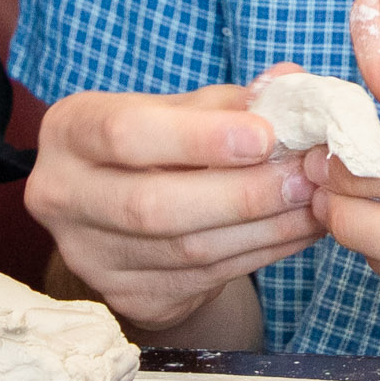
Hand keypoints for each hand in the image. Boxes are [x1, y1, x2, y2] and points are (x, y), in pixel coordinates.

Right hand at [24, 82, 322, 335]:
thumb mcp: (174, 110)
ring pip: (187, 250)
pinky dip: (263, 252)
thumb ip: (228, 101)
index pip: (124, 134)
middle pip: (154, 206)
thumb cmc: (151, 146)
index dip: (197, 137)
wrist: (119, 218)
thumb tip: (291, 84)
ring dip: (265, 227)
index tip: (265, 135)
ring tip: (315, 200)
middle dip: (242, 192)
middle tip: (305, 174)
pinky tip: (299, 229)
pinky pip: (206, 278)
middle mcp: (64, 197)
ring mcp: (91, 257)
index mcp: (69, 132)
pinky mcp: (128, 297)